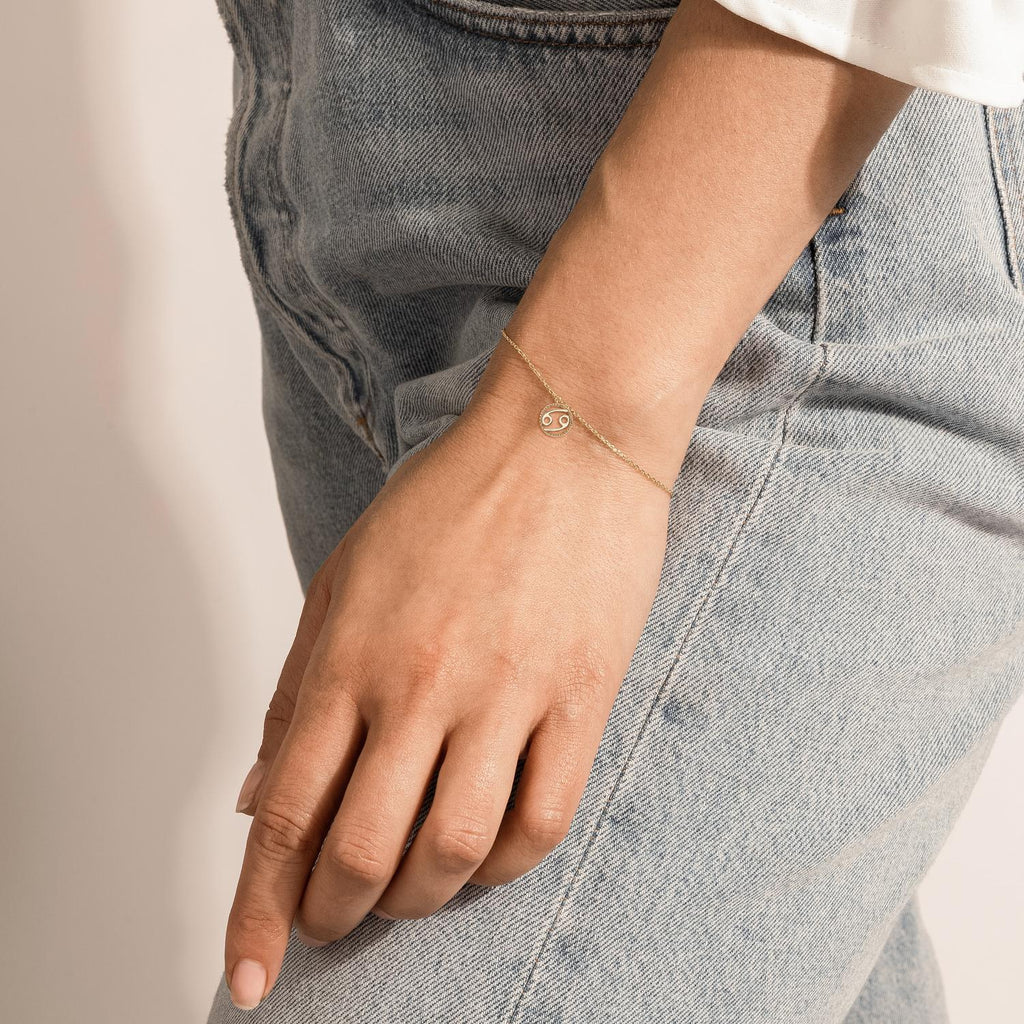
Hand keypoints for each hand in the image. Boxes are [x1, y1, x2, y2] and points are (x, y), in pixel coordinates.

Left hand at [222, 338, 680, 1009]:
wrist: (563, 438)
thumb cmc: (450, 499)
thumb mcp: (345, 576)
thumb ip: (299, 690)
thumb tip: (253, 795)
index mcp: (351, 653)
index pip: (286, 809)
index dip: (258, 908)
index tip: (245, 974)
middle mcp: (421, 684)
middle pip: (362, 852)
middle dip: (332, 914)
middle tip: (330, 923)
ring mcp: (507, 693)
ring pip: (451, 854)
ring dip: (417, 901)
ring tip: (404, 896)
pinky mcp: (580, 696)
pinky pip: (540, 821)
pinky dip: (502, 867)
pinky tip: (481, 860)